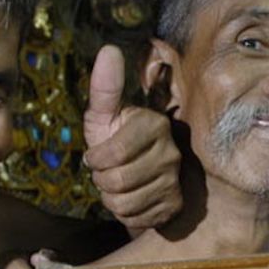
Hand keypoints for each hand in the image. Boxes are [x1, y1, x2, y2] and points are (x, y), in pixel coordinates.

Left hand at [83, 45, 181, 229]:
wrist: (139, 171)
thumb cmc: (116, 138)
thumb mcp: (105, 115)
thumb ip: (104, 87)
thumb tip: (109, 50)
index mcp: (154, 125)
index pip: (113, 154)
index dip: (95, 160)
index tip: (94, 155)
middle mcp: (170, 153)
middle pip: (117, 181)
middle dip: (101, 180)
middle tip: (106, 171)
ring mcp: (174, 181)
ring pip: (124, 203)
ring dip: (110, 198)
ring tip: (116, 185)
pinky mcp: (174, 205)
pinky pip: (136, 218)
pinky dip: (125, 213)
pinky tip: (130, 198)